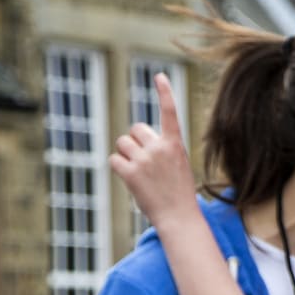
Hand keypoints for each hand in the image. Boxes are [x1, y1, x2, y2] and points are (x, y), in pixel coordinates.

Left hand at [109, 73, 196, 226]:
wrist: (179, 218)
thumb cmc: (178, 193)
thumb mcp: (177, 165)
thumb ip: (160, 148)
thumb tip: (134, 139)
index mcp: (175, 145)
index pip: (169, 113)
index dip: (164, 93)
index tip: (159, 76)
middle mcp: (159, 148)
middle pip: (135, 130)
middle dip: (136, 142)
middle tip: (145, 163)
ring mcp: (144, 160)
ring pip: (122, 143)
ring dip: (126, 155)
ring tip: (140, 174)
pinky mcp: (129, 173)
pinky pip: (114, 160)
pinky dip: (119, 169)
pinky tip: (132, 181)